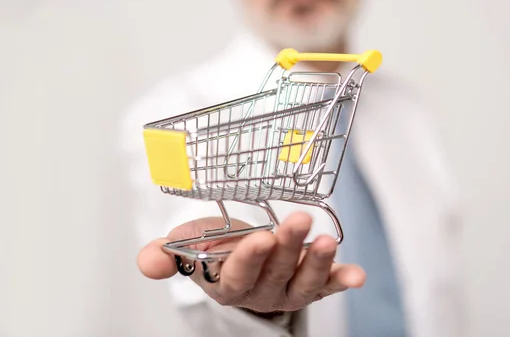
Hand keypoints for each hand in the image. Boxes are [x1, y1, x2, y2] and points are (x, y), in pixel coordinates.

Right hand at [137, 212, 365, 313]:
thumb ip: (168, 254)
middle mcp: (259, 292)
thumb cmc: (215, 246)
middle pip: (274, 274)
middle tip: (298, 221)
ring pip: (303, 282)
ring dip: (317, 263)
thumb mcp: (188, 244)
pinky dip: (342, 279)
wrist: (241, 256)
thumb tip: (148, 261)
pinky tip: (357, 274)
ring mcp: (288, 289)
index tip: (259, 238)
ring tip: (326, 242)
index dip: (249, 259)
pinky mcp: (311, 284)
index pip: (237, 276)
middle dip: (286, 248)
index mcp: (227, 283)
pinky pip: (328, 286)